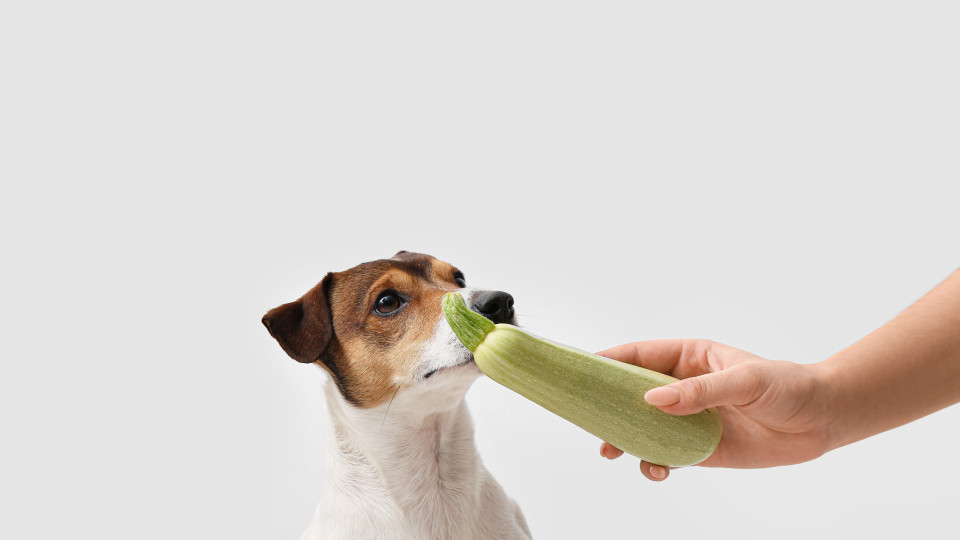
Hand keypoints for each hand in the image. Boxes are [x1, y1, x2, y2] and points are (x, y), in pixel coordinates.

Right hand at [596, 340, 834, 480]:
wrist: (820, 421)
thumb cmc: (787, 386)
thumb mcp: (745, 381)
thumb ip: (700, 391)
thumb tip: (653, 401)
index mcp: (689, 357)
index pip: (640, 356)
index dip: (609, 361)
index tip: (584, 370)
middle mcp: (682, 387)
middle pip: (632, 393)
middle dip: (608, 405)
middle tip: (588, 419)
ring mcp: (688, 419)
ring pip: (642, 427)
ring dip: (623, 438)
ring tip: (610, 451)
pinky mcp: (699, 449)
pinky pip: (665, 455)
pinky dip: (653, 464)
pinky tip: (658, 470)